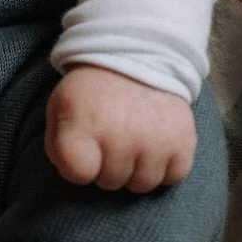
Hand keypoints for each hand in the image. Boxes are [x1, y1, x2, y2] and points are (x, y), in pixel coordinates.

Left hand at [46, 63, 195, 190]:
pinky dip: (165, 166)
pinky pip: (173, 177)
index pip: (78, 173)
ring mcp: (155, 141)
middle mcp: (121, 135)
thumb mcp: (61, 106)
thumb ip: (57, 144)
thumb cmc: (93, 91)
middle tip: (109, 139)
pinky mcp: (184, 142)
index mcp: (84, 124)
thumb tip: (74, 175)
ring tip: (132, 141)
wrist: (139, 56)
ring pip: (141, 185)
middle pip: (109, 182)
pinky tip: (155, 144)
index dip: (78, 167)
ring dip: (135, 170)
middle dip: (106, 167)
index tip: (83, 151)